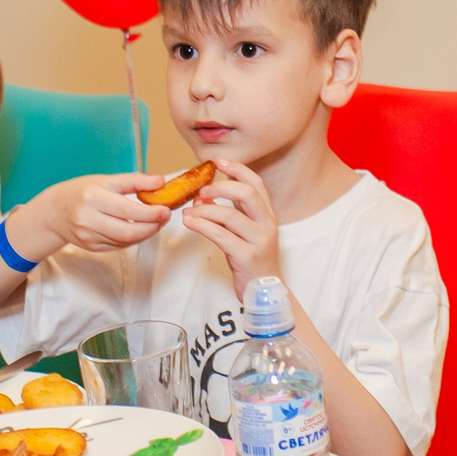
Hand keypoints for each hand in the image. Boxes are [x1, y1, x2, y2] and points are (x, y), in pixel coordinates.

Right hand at [29, 173, 171, 254]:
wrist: (54, 211)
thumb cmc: (82, 192)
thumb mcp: (105, 180)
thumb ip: (134, 181)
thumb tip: (160, 181)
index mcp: (92, 198)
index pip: (128, 210)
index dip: (150, 213)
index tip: (166, 209)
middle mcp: (88, 219)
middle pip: (129, 231)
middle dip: (152, 226)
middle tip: (165, 217)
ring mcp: (89, 237)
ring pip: (126, 241)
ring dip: (146, 233)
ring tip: (156, 221)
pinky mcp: (92, 248)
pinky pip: (119, 246)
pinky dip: (134, 238)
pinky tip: (140, 228)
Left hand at [174, 159, 279, 295]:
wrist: (264, 294)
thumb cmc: (251, 262)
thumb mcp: (245, 233)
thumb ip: (231, 215)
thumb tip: (203, 198)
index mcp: (267, 216)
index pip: (257, 184)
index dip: (238, 169)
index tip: (219, 161)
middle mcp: (267, 225)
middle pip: (247, 193)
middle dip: (222, 187)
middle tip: (202, 191)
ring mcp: (259, 241)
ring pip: (230, 215)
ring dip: (205, 210)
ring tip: (188, 212)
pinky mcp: (247, 256)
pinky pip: (221, 235)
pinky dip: (202, 226)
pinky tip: (190, 223)